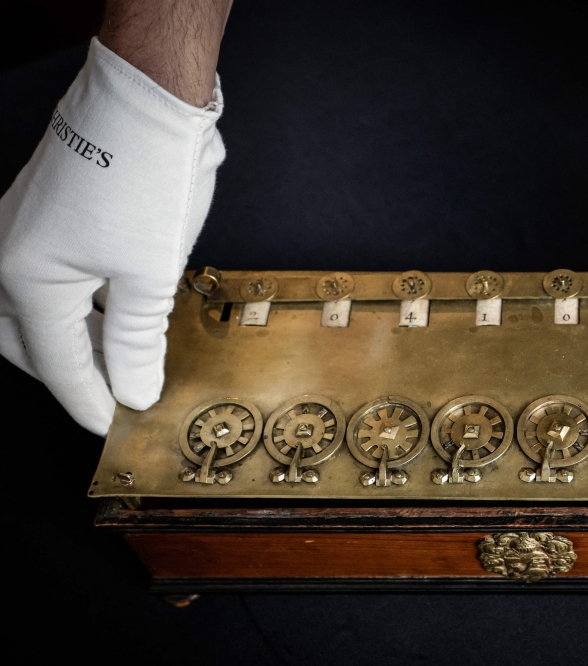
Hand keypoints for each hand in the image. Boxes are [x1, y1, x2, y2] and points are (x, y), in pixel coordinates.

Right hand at [0, 38, 224, 433]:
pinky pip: (53, 277)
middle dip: (67, 376)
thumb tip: (135, 391)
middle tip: (110, 400)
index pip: (56, 365)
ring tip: (120, 363)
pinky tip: (116, 314)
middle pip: (28, 341)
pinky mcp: (49, 214)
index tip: (116, 430)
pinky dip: (82, 305)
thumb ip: (136, 342)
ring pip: (36, 309)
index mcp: (24, 279)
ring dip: (74, 341)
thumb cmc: (144, 176)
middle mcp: (10, 255)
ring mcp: (25, 231)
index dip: (90, 403)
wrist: (147, 98)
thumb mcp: (148, 274)